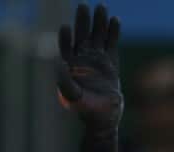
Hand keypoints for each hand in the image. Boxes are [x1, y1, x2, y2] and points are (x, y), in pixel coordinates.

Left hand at [56, 4, 122, 135]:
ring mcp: (97, 59)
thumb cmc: (86, 111)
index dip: (66, 37)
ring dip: (99, 22)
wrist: (104, 118)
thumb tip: (58, 63)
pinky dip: (113, 32)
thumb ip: (65, 82)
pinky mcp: (111, 63)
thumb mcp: (73, 98)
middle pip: (82, 35)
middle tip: (84, 5)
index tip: (67, 28)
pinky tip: (114, 20)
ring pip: (98, 36)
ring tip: (102, 6)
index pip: (66, 46)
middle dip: (83, 21)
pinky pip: (112, 44)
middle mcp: (82, 59)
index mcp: (70, 65)